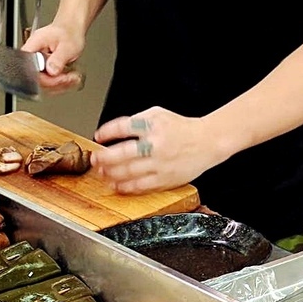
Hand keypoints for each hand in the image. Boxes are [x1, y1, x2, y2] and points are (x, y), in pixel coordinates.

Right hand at [21, 22, 85, 92]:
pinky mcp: (43, 69)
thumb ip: (58, 58)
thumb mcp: (67, 45)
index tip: (55, 76)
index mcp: (33, 45)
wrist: (72, 29)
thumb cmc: (69, 32)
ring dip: (59, 84)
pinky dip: (60, 83)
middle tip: (67, 77)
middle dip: (53, 82)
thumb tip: (51, 70)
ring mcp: (37, 64)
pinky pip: (48, 82)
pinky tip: (68, 77)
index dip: (41, 76)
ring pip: (42, 83)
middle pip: (35, 78)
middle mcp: (33, 55)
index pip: (28, 66)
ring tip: (71, 77)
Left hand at [92, 108, 230, 192]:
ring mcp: (160, 164)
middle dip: (103, 158)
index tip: (98, 137)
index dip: (107, 132)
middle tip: (94, 159)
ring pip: (128, 173)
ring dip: (110, 174)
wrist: (208, 142)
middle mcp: (155, 145)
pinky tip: (116, 185)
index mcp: (153, 126)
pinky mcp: (164, 180)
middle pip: (122, 154)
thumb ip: (136, 120)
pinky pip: (140, 186)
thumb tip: (113, 131)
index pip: (124, 127)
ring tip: (102, 172)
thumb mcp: (158, 114)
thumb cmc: (181, 128)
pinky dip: (125, 187)